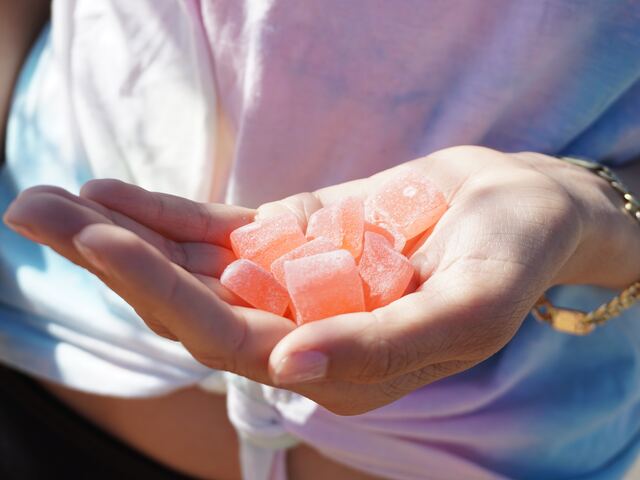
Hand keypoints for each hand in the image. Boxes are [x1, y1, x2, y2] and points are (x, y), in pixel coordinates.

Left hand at [4, 146, 637, 414]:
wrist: (520, 210)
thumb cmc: (511, 259)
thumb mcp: (469, 307)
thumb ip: (388, 346)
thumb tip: (291, 370)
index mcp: (339, 364)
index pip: (232, 342)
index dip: (163, 295)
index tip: (100, 242)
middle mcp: (301, 329)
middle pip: (190, 306)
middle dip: (114, 263)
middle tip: (34, 214)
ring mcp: (289, 282)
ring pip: (191, 268)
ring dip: (121, 235)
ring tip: (46, 203)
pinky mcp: (290, 240)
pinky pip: (216, 232)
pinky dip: (163, 214)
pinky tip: (109, 194)